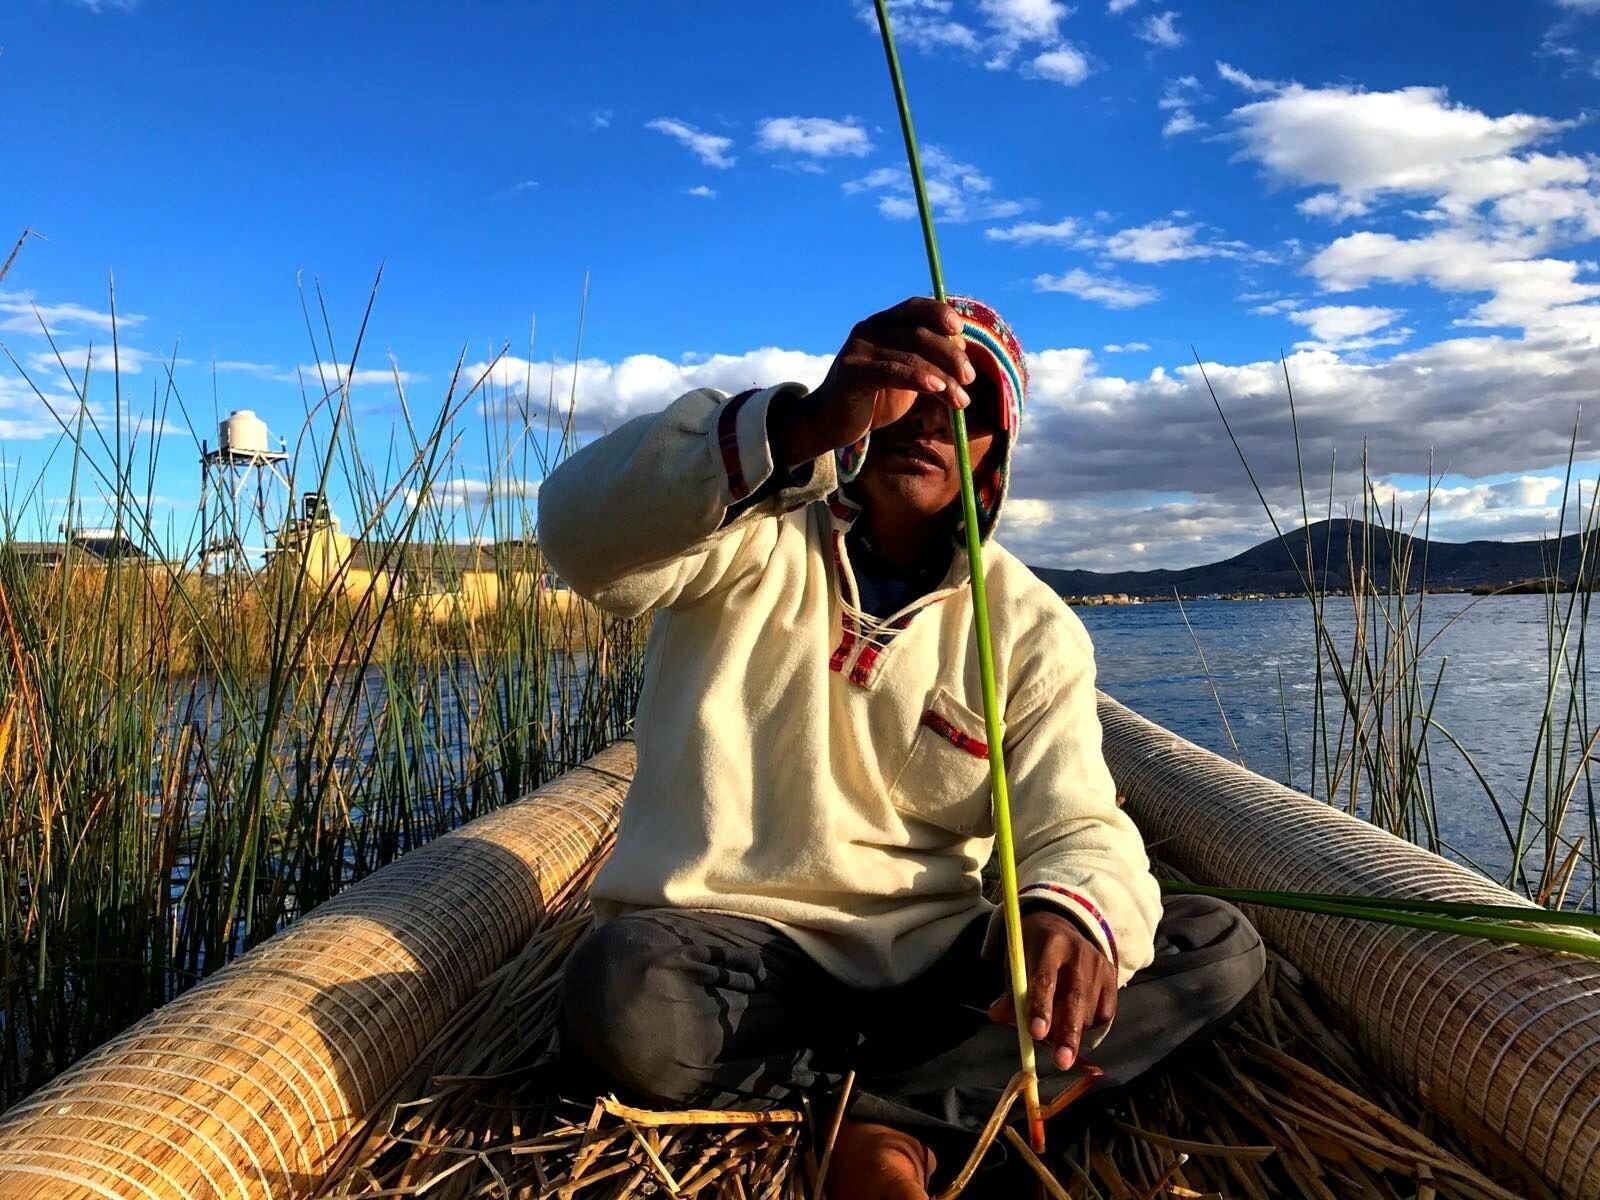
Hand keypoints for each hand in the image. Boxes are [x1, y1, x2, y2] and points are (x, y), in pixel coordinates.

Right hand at [770, 297, 975, 468]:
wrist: (831, 423)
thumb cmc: (873, 399)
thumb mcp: (905, 375)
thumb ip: (927, 358)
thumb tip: (961, 347)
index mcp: (883, 323)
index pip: (915, 307)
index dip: (940, 314)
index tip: (961, 332)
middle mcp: (869, 329)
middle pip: (919, 333)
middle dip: (951, 356)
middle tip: (970, 378)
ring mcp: (859, 349)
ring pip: (911, 356)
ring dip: (943, 378)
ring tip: (961, 401)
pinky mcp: (852, 372)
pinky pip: (892, 371)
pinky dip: (918, 378)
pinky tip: (938, 390)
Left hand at [987, 910, 1116, 1071]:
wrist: (1063, 925)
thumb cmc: (1033, 950)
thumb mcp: (1017, 962)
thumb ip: (1011, 991)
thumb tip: (997, 1017)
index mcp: (1049, 944)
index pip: (1044, 979)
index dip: (1040, 1007)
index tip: (1035, 1033)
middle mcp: (1078, 953)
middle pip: (1074, 999)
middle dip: (1067, 1034)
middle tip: (1061, 1062)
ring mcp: (1098, 964)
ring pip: (1089, 1010)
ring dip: (1073, 1032)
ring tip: (1057, 1041)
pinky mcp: (1112, 976)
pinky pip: (1104, 1013)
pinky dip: (1090, 1026)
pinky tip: (1076, 1024)